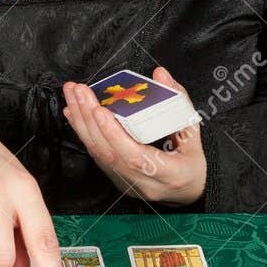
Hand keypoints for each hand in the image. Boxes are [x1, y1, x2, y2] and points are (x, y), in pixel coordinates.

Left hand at [62, 66, 205, 206]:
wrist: (189, 192)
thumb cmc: (192, 162)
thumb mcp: (194, 132)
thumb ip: (179, 101)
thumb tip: (160, 74)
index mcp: (168, 173)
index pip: (135, 156)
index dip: (114, 133)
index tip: (99, 110)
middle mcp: (144, 182)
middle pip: (109, 152)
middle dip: (89, 118)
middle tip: (79, 91)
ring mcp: (127, 183)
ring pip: (98, 154)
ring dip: (81, 122)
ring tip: (72, 96)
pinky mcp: (117, 179)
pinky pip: (97, 155)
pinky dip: (84, 132)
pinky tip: (74, 114)